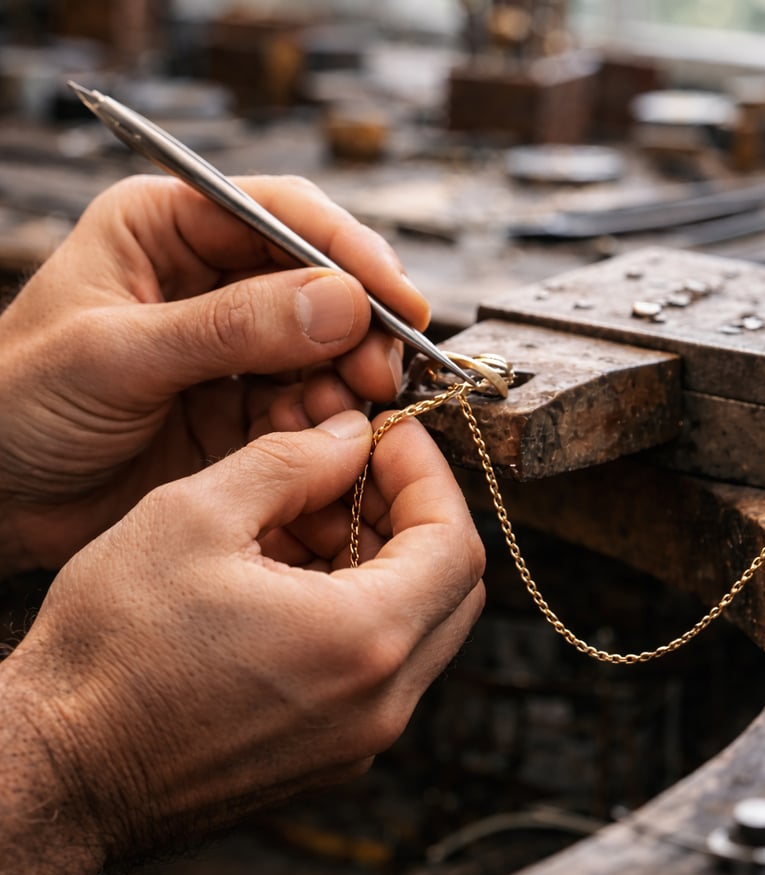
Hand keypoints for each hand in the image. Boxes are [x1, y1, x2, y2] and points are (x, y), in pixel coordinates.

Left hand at [0, 174, 429, 572]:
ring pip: (317, 349)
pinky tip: (324, 439)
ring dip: (343, 379)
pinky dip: (321, 423)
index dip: (344, 251)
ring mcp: (226, 349)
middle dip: (355, 325)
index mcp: (163, 228)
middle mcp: (204, 281)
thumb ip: (229, 327)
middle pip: (312, 283)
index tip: (396, 297)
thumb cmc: (15, 402)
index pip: (276, 214)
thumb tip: (340, 303)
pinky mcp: (236, 408)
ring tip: (355, 411)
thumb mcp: (116, 353)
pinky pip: (300, 405)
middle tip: (382, 369)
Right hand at [0, 411, 484, 874]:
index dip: (427, 473)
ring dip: (380, 556)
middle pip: (449, 585)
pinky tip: (292, 570)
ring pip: (415, 624)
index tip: (392, 435)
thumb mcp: (195, 518)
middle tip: (357, 469)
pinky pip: (376, 663)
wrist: (60, 769)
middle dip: (411, 512)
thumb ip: (290, 461)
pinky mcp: (328, 751)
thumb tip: (348, 437)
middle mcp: (379, 703)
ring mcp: (358, 737)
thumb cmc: (111, 653)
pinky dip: (356, 604)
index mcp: (362, 642)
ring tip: (308, 514)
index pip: (454, 541)